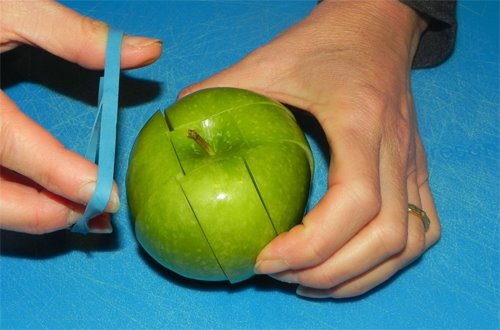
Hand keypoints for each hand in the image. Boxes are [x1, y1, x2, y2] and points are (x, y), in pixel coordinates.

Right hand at [0, 0, 161, 233]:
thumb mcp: (10, 7)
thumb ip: (76, 35)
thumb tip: (148, 51)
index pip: (8, 144)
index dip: (61, 176)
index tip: (107, 196)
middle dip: (46, 213)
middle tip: (94, 209)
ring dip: (29, 213)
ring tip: (75, 207)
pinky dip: (10, 196)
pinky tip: (41, 191)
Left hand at [179, 0, 440, 297]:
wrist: (376, 26)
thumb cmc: (325, 42)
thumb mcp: (267, 59)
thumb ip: (222, 89)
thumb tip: (179, 124)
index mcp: (361, 122)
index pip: (354, 202)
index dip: (311, 245)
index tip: (266, 258)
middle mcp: (397, 149)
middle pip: (386, 238)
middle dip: (330, 272)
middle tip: (280, 276)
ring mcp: (413, 163)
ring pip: (409, 243)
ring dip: (360, 274)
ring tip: (309, 281)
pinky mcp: (417, 169)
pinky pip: (423, 229)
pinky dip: (389, 260)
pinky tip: (350, 263)